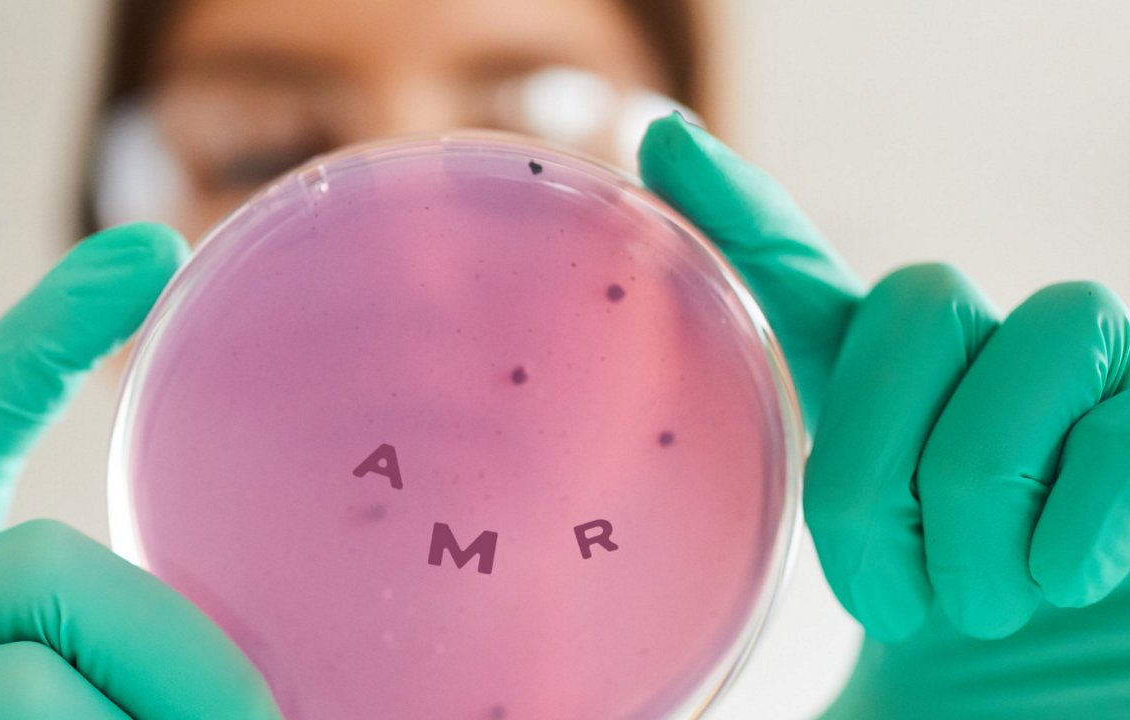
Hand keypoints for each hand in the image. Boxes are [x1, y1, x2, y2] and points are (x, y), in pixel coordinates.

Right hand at [0, 224, 280, 718]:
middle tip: (268, 719)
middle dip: (175, 649)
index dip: (44, 329)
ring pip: (30, 680)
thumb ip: (120, 636)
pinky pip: (17, 716)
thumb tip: (269, 674)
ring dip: (140, 710)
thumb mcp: (54, 664)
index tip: (148, 248)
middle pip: (41, 569)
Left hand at [640, 114, 1129, 716]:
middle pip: (914, 301)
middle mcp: (989, 359)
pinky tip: (1075, 583)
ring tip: (993, 600)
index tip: (657, 142)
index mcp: (894, 401)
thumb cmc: (979, 691)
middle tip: (905, 598)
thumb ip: (770, 649)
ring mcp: (1099, 376)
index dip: (733, 205)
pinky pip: (1123, 427)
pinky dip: (1075, 534)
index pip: (802, 275)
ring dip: (985, 515)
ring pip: (1022, 350)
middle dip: (885, 465)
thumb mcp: (864, 652)